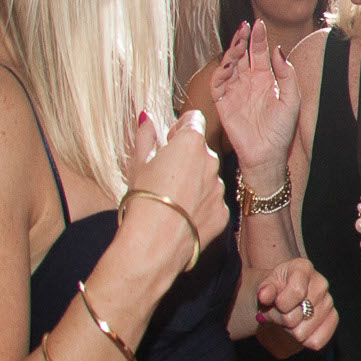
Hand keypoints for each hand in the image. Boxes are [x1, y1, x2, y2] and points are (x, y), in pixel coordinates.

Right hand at [123, 108, 227, 269]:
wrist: (154, 244)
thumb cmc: (141, 200)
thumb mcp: (138, 164)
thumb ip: (146, 137)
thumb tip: (146, 117)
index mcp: (191, 143)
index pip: (193, 119)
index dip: (179, 128)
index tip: (168, 140)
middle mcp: (212, 161)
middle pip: (200, 150)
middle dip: (185, 157)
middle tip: (163, 175)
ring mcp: (220, 188)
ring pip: (207, 177)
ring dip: (194, 182)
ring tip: (170, 200)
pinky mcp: (223, 211)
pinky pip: (211, 202)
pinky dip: (200, 205)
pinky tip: (181, 216)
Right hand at [208, 23, 304, 172]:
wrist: (268, 154)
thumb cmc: (281, 130)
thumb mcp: (291, 98)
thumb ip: (286, 74)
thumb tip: (277, 49)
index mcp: (264, 79)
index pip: (258, 53)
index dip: (257, 39)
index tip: (257, 24)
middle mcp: (247, 82)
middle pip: (241, 55)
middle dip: (241, 40)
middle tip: (244, 27)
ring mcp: (234, 92)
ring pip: (228, 66)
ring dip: (230, 53)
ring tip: (238, 42)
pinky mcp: (223, 103)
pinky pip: (218, 84)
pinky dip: (220, 73)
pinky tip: (228, 64)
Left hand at [253, 258, 336, 351]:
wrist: (280, 299)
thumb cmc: (273, 291)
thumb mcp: (265, 287)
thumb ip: (265, 290)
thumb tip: (264, 295)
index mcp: (303, 268)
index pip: (297, 292)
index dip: (282, 304)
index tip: (275, 303)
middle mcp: (321, 283)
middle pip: (298, 315)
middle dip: (283, 318)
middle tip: (280, 312)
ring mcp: (328, 302)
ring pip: (303, 331)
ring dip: (291, 330)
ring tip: (288, 319)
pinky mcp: (333, 318)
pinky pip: (317, 341)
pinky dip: (303, 340)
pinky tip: (299, 329)